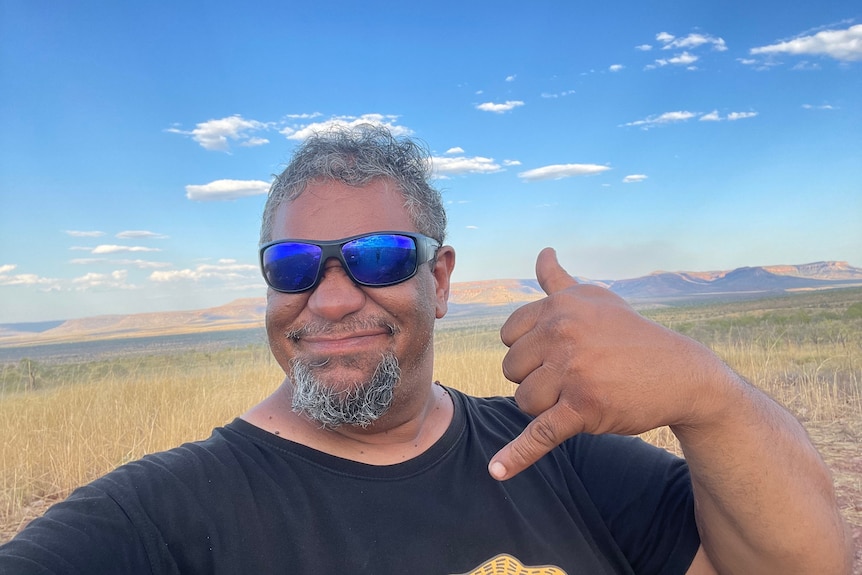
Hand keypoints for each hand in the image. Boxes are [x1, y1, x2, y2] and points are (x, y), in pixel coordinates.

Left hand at [488, 248, 727, 480]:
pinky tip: (496, 471)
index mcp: (560, 307)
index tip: (560, 351)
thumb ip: (559, 282)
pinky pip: (540, 434)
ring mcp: (573, 372)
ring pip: (523, 401)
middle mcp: (563, 333)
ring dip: (545, 405)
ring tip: (580, 394)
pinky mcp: (584, 409)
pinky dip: (517, 455)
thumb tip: (543, 253)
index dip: (530, 349)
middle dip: (537, 378)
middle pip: (511, 369)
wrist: (682, 374)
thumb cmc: (631, 335)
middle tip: (575, 374)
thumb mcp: (596, 299)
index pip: (508, 336)